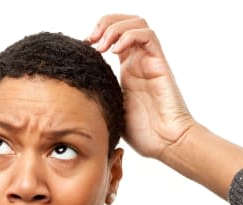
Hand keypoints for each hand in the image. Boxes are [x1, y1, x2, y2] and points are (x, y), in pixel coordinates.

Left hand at [87, 14, 195, 159]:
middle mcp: (139, 62)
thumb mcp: (112, 112)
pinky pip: (147, 36)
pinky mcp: (160, 64)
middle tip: (91, 39)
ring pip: (136, 23)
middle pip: (125, 23)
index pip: (114, 37)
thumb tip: (75, 96)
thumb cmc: (144, 134)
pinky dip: (129, 35)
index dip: (97, 34)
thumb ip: (101, 97)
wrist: (166, 143)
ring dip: (115, 27)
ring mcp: (150, 61)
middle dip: (104, 24)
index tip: (82, 47)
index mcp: (128, 70)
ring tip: (102, 44)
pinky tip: (115, 50)